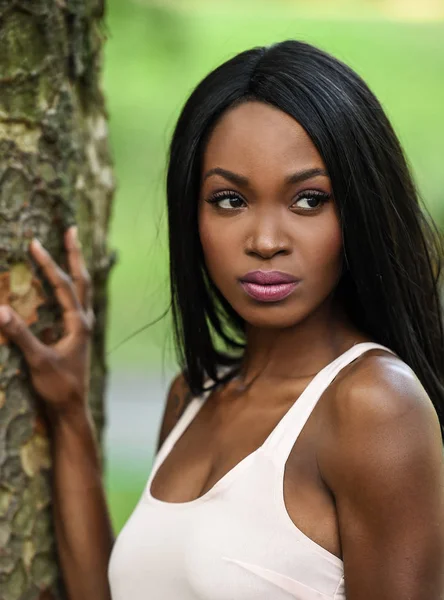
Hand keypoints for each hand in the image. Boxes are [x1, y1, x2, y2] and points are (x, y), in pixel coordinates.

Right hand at [0, 227, 94, 419]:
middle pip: (83, 280)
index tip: (35, 244)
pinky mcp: (77, 334)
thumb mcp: (38, 361)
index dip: (49, 264)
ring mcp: (83, 327)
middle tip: (71, 230)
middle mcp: (85, 321)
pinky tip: (65, 284)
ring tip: (72, 247)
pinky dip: (71, 286)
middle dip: (75, 254)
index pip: (64, 287)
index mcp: (79, 324)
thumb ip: (19, 335)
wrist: (72, 409)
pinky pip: (77, 301)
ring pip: (83, 289)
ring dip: (76, 267)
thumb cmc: (59, 387)